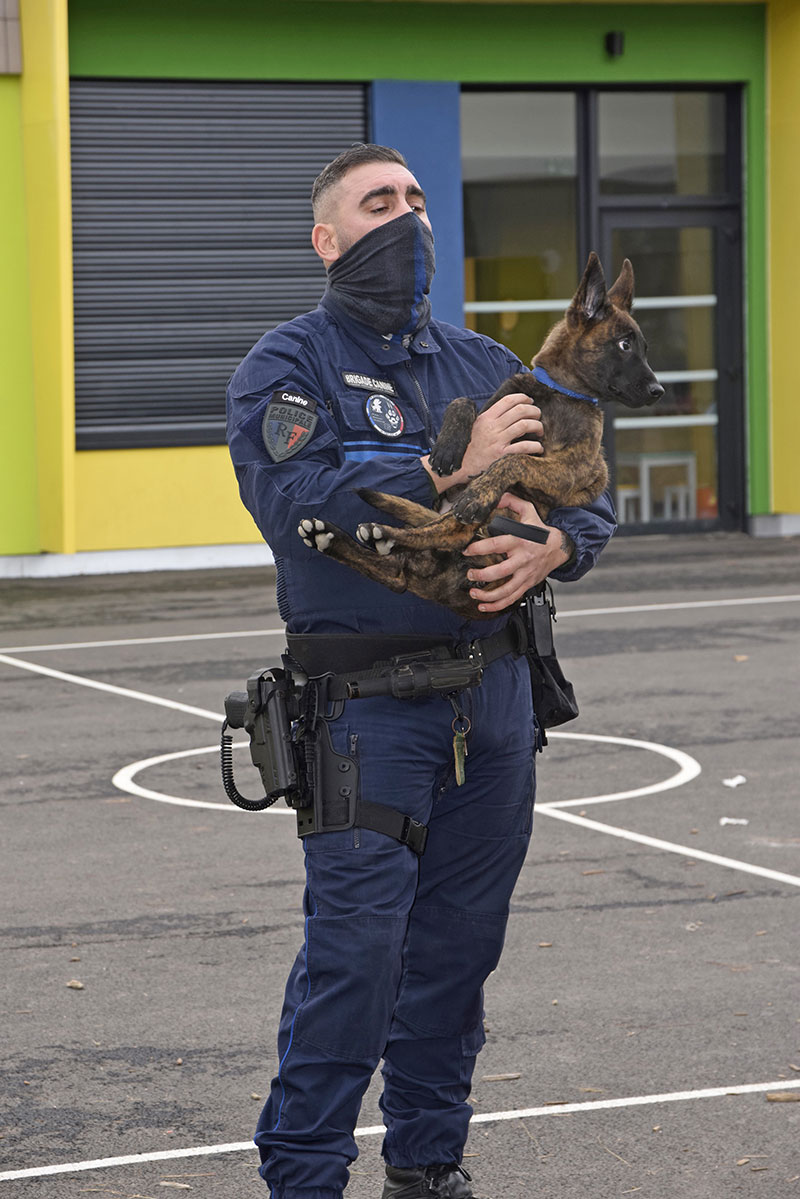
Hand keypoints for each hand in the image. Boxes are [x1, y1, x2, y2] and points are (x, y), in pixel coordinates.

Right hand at [422, 393, 542, 493]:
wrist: (460, 468)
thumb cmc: (469, 448)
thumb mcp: (475, 427)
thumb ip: (489, 418)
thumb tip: (507, 409)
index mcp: (486, 418)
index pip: (508, 401)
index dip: (523, 398)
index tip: (530, 402)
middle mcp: (492, 427)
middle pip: (520, 410)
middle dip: (534, 411)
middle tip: (538, 416)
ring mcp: (498, 441)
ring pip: (525, 425)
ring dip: (538, 426)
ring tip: (540, 431)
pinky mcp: (502, 456)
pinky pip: (525, 447)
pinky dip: (536, 446)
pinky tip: (538, 448)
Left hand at [461, 493, 572, 612]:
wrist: (559, 548)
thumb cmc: (540, 531)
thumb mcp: (528, 511)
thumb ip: (511, 501)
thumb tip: (494, 497)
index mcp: (520, 540)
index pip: (496, 545)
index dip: (478, 548)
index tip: (466, 551)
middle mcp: (522, 559)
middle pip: (499, 572)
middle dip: (481, 575)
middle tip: (470, 574)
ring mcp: (525, 574)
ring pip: (505, 590)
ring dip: (487, 595)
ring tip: (473, 593)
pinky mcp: (527, 584)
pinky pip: (512, 598)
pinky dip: (497, 605)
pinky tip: (484, 606)